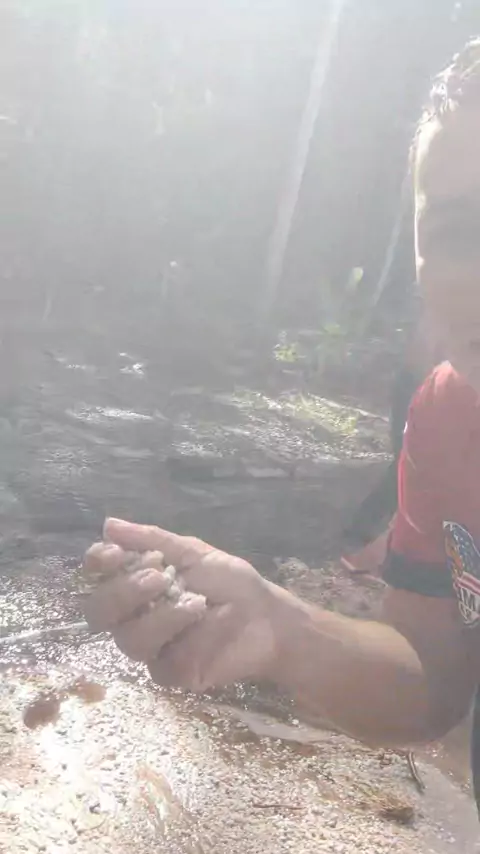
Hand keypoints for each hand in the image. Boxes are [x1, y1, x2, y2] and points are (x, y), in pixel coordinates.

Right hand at [83, 518, 281, 691]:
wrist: (267, 617)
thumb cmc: (231, 583)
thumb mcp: (194, 553)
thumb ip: (152, 540)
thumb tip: (109, 524)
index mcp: (137, 582)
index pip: (99, 574)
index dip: (98, 563)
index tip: (113, 553)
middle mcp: (135, 616)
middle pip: (99, 611)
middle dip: (124, 591)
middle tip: (158, 576)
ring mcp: (151, 647)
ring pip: (128, 639)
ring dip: (159, 616)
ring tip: (194, 602)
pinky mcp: (169, 673)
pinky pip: (157, 662)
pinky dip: (180, 636)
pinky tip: (200, 621)